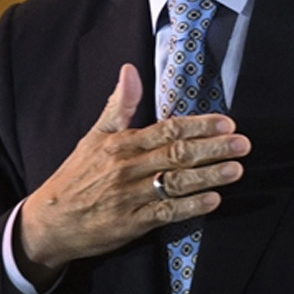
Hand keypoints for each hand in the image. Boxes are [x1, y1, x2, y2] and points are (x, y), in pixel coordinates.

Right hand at [14, 63, 249, 289]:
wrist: (50, 221)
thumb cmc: (75, 175)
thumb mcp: (93, 136)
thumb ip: (118, 105)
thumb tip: (130, 70)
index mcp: (121, 144)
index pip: (167, 130)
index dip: (198, 126)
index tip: (225, 122)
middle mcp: (128, 169)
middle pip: (177, 155)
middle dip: (213, 148)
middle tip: (242, 143)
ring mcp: (131, 197)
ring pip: (176, 183)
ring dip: (209, 176)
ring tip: (236, 169)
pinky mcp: (133, 224)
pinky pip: (166, 214)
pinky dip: (191, 207)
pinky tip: (213, 201)